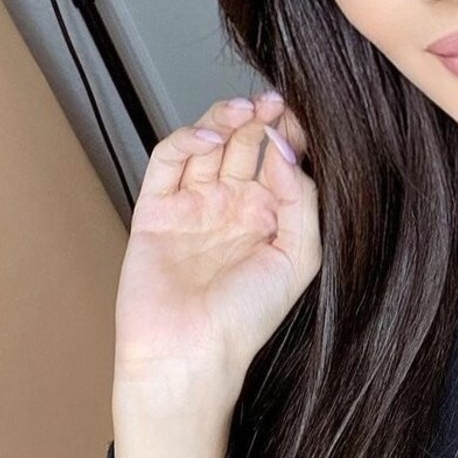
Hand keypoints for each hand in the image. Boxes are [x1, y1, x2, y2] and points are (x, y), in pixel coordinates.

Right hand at [112, 93, 321, 417]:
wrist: (190, 355)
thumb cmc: (247, 317)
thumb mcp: (298, 257)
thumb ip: (301, 200)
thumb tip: (285, 149)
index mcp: (269, 215)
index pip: (280, 160)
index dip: (289, 133)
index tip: (299, 114)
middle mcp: (232, 205)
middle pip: (245, 143)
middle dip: (261, 119)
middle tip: (273, 102)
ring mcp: (194, 204)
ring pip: (209, 143)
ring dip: (225, 119)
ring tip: (246, 109)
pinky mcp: (156, 208)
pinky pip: (168, 161)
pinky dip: (185, 140)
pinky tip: (209, 137)